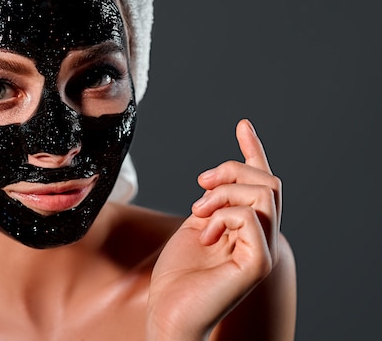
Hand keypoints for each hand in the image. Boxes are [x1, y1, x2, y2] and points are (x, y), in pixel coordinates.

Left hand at [147, 119, 281, 340]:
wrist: (169, 311)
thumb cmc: (179, 274)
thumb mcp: (195, 226)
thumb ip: (213, 204)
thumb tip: (218, 180)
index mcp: (247, 227)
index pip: (260, 183)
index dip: (253, 151)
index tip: (242, 124)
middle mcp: (261, 237)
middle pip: (267, 182)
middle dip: (232, 170)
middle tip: (200, 183)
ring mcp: (263, 251)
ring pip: (263, 194)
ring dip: (224, 193)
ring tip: (198, 210)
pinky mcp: (257, 265)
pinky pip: (252, 218)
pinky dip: (224, 215)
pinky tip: (205, 231)